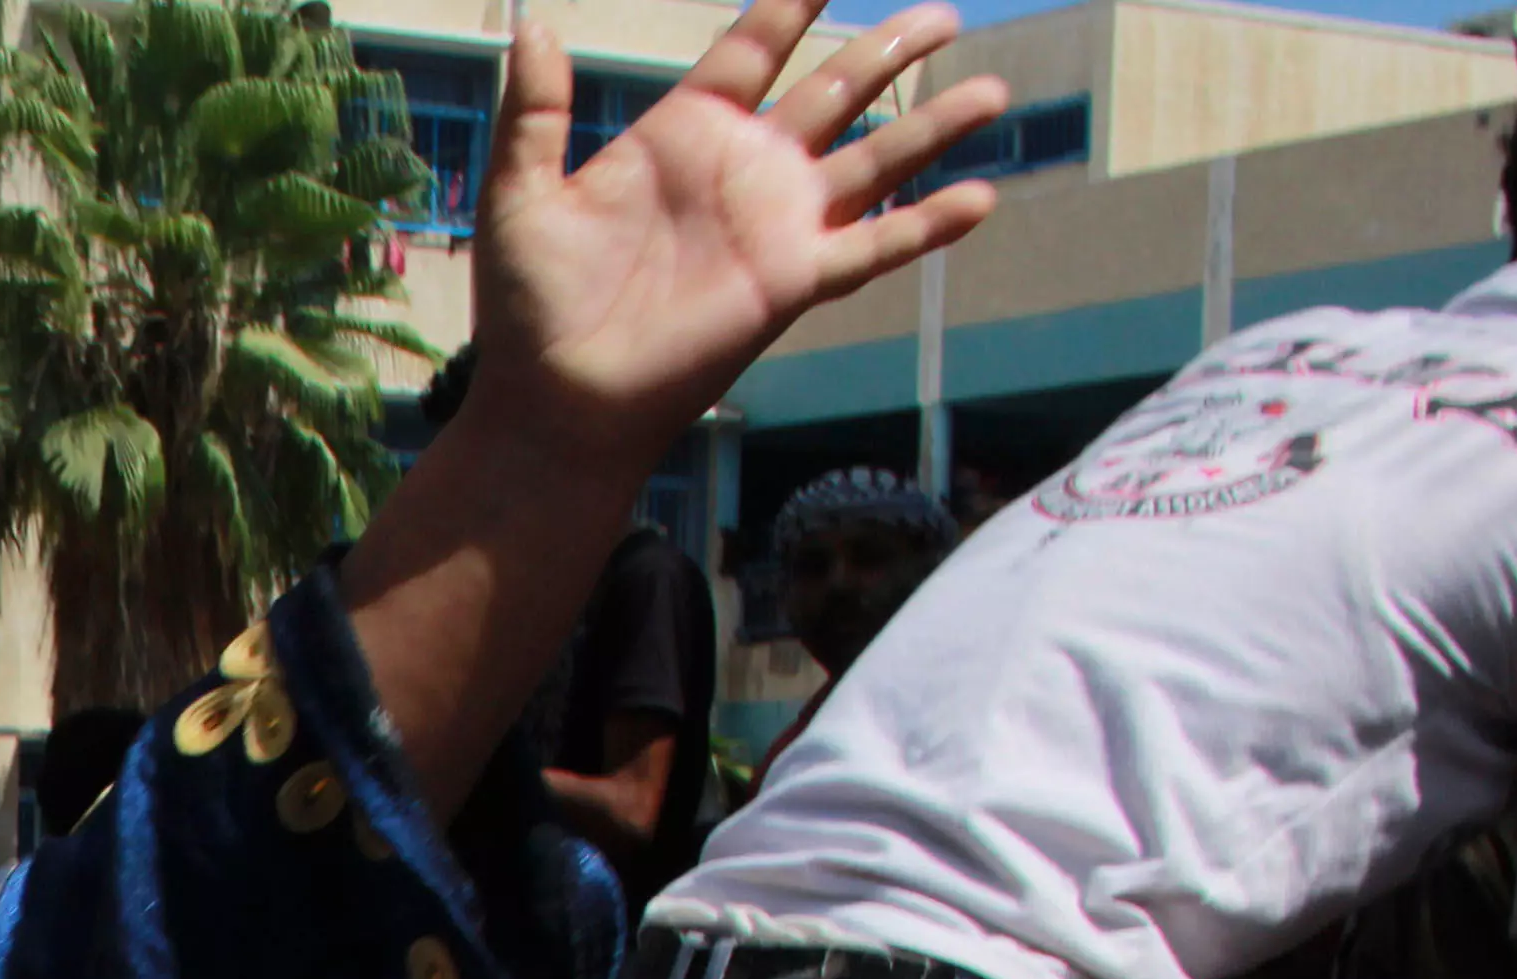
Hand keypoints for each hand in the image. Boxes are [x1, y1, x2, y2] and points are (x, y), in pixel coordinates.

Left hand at [465, 0, 1005, 476]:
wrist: (554, 401)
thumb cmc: (530, 307)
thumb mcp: (521, 196)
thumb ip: (532, 111)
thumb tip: (533, 26)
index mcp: (682, 133)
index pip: (752, 50)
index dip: (790, 4)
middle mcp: (743, 171)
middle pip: (834, 90)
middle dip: (888, 49)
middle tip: (945, 10)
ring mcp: (775, 226)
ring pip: (874, 159)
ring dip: (933, 125)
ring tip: (995, 90)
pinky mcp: (792, 282)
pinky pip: (873, 246)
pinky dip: (927, 226)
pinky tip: (979, 199)